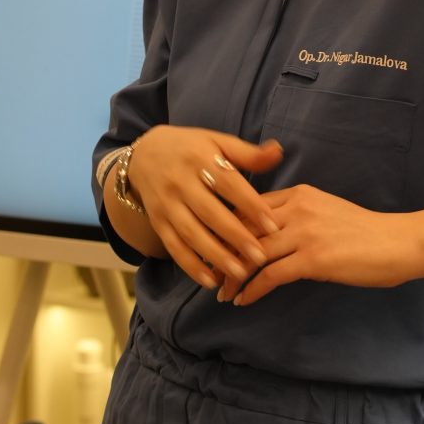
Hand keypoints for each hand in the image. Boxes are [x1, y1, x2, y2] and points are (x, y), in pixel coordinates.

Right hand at [128, 126, 282, 292]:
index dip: (251, 205)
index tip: (273, 225)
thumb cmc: (191, 149)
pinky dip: (190, 266)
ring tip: (240, 273)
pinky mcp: (157, 222)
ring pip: (191, 233)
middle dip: (236, 236)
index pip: (229, 184)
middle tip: (261, 257)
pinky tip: (210, 280)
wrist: (145, 154)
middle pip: (210, 212)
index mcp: (200, 159)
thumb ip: (248, 153)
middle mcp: (180, 182)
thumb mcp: (217, 143)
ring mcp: (167, 204)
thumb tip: (278, 151)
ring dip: (215, 256)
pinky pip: (173, 247)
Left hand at [231, 184, 412, 306]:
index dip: (228, 228)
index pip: (250, 207)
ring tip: (221, 292)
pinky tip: (243, 300)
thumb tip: (271, 236)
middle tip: (210, 272)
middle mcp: (298, 208)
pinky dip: (252, 289)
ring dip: (232, 275)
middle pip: (244, 228)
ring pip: (253, 253)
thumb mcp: (327, 212)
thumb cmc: (367, 232)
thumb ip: (299, 217)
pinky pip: (270, 275)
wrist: (399, 242)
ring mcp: (304, 232)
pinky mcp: (313, 258)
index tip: (215, 246)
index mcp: (299, 194)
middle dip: (222, 252)